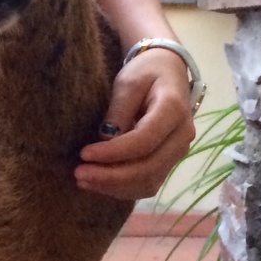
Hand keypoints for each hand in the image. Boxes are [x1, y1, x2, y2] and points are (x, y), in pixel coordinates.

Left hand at [74, 47, 194, 200]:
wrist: (168, 72)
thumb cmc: (146, 72)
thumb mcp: (128, 82)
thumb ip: (118, 111)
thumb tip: (105, 141)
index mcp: (174, 111)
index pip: (144, 141)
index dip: (113, 152)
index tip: (84, 154)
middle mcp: (182, 136)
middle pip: (148, 168)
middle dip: (111, 176)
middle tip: (78, 173)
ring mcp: (178, 152)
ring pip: (149, 181)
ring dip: (115, 187)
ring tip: (83, 180)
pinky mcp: (169, 161)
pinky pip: (148, 183)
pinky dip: (123, 188)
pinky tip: (98, 183)